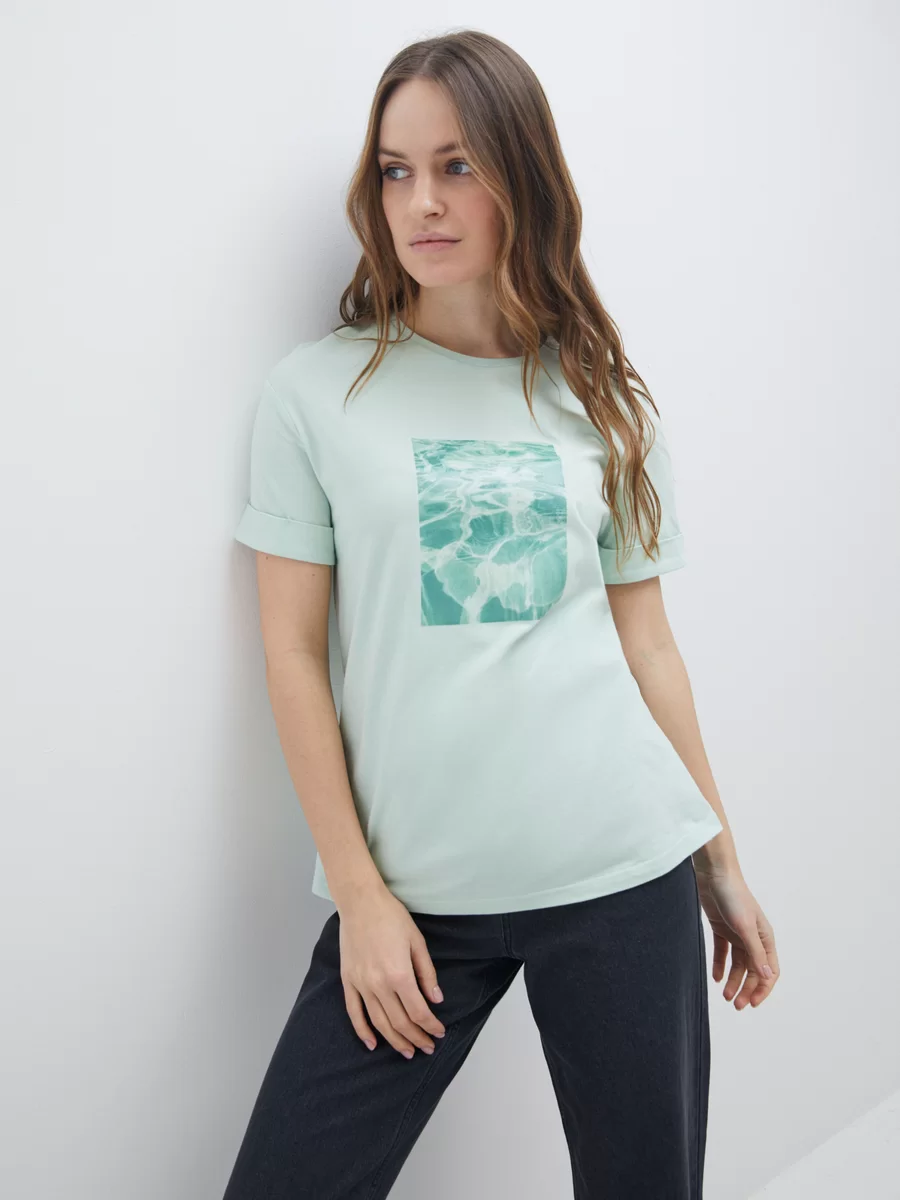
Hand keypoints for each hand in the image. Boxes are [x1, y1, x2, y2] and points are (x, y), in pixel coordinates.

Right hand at [337, 885, 446, 1057]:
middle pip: (400, 1022)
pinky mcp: (348, 981)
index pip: (418, 1012)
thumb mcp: (417, 942)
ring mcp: (361, 985)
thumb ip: (427, 974)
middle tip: (427, 1047)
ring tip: (407, 1051)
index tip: (439, 1033)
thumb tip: (436, 1000)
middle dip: (416, 1038)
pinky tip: (372, 1043)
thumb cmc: (391, 917)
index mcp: (399, 974)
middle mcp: (379, 985)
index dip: (430, 1026)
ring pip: (379, 1022)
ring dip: (395, 1040)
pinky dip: (363, 1031)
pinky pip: (354, 1012)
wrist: (360, 902)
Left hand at [693, 860, 779, 1009]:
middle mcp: (753, 938)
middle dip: (746, 989)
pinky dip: (720, 965)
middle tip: (735, 1005)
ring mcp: (737, 933)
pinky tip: (716, 978)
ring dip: (733, 981)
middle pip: (753, 971)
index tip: (752, 1004)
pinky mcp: (721, 928)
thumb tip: (767, 977)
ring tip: (724, 996)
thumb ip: (755, 953)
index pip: (769, 971)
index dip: (763, 989)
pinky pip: (722, 953)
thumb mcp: (745, 927)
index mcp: (765, 938)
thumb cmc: (733, 897)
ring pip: (737, 964)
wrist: (714, 874)